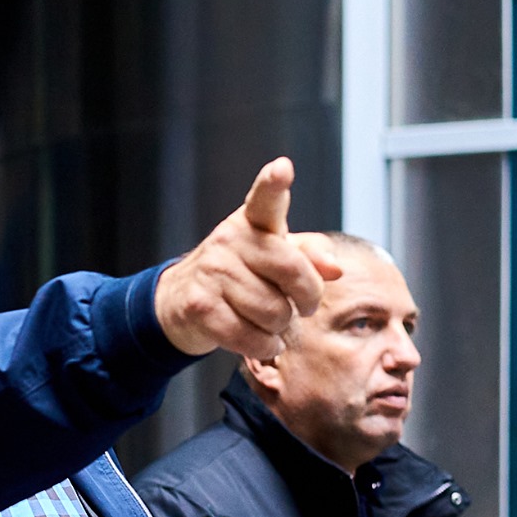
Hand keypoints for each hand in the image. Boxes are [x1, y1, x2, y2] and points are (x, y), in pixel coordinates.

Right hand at [153, 158, 345, 359]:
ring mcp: (212, 273)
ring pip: (273, 312)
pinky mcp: (200, 307)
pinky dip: (265, 346)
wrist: (182, 300)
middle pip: (291, 273)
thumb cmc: (242, 274)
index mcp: (253, 221)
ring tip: (272, 323)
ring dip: (282, 328)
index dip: (274, 184)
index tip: (281, 169)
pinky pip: (250, 337)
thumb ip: (311, 254)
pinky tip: (263, 341)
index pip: (265, 199)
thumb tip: (334, 269)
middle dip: (307, 297)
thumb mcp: (276, 254)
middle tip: (304, 306)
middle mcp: (230, 240)